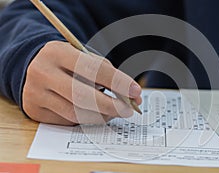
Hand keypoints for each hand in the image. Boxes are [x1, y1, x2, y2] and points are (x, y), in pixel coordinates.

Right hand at [22, 41, 141, 124]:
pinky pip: (68, 121)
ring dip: (101, 116)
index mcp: (57, 52)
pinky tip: (94, 113)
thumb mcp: (84, 58)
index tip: (135, 92)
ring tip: (113, 111)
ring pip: (76, 113)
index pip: (92, 69)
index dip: (117, 82)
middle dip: (111, 106)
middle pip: (83, 96)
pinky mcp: (35, 111)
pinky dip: (86, 119)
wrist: (36, 67)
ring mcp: (35, 94)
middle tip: (128, 110)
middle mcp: (42, 73)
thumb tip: (132, 96)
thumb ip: (107, 74)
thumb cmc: (68, 63)